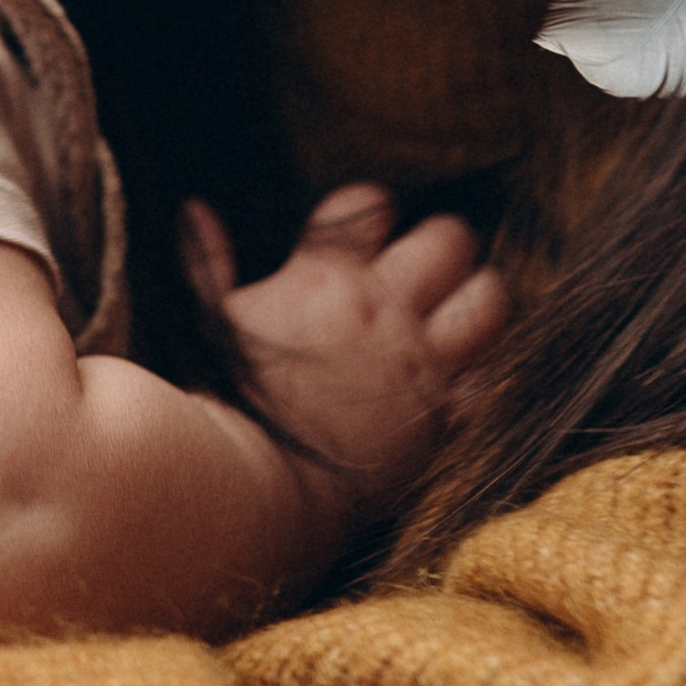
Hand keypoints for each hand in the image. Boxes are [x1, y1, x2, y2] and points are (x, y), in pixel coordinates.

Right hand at [185, 185, 508, 537]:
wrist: (260, 480)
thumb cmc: (229, 399)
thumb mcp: (211, 319)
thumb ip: (209, 260)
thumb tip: (196, 210)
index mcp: (325, 276)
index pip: (371, 205)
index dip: (371, 210)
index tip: (365, 229)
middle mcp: (384, 309)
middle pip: (448, 240)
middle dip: (443, 244)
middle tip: (430, 262)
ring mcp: (420, 361)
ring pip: (489, 300)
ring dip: (479, 297)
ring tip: (461, 307)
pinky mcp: (441, 414)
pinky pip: (489, 375)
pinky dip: (479, 371)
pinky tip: (460, 373)